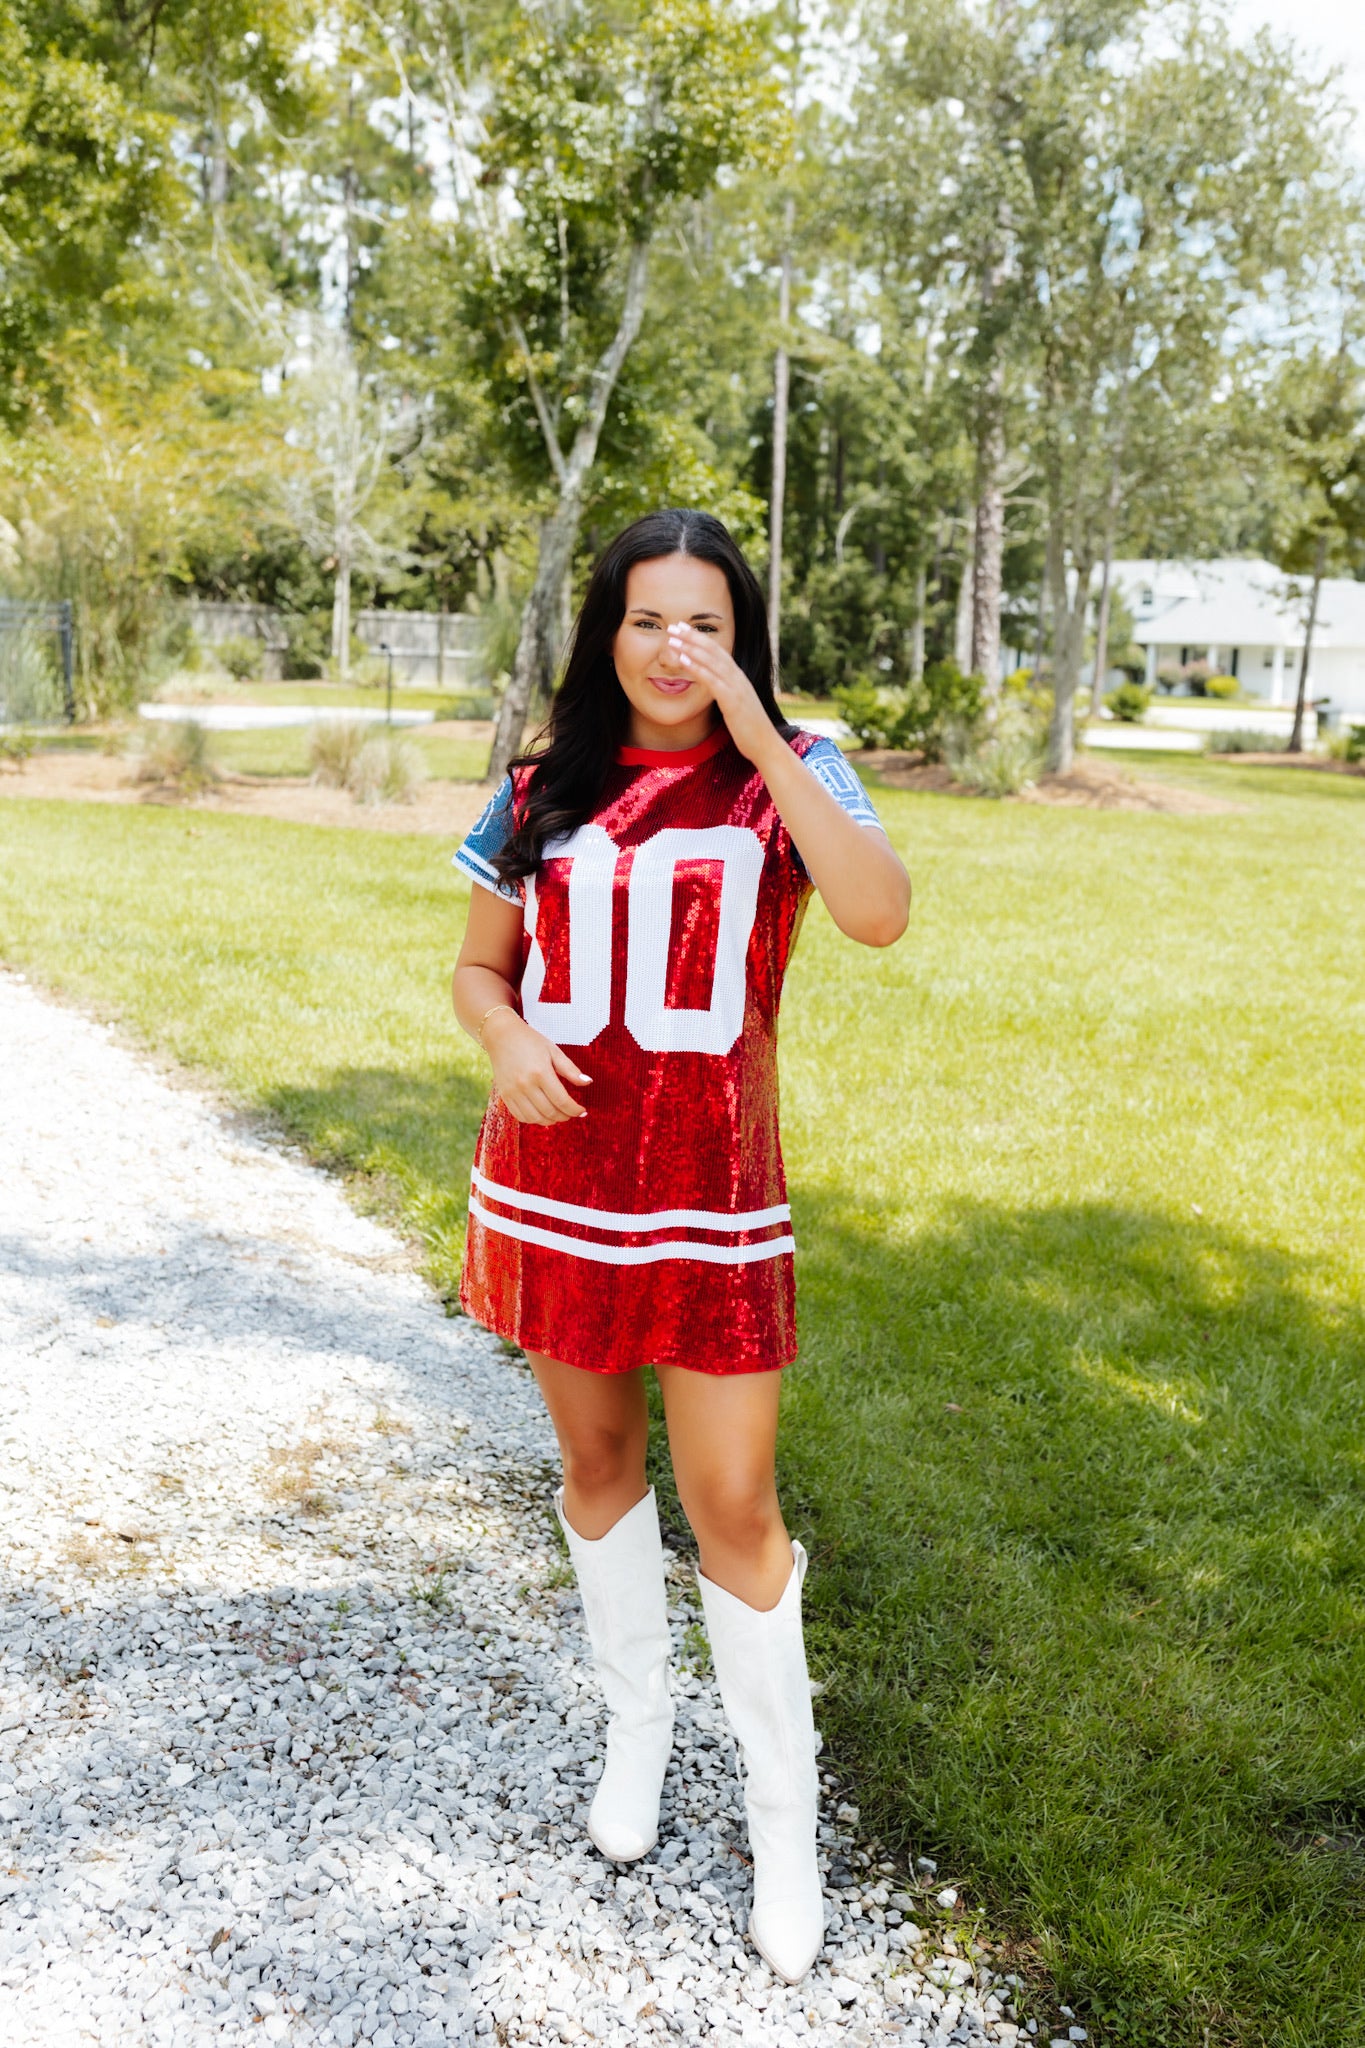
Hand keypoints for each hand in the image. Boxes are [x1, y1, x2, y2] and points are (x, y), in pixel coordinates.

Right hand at [484, 1010, 589, 1124]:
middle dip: (565, 1116)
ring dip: (550, 1121)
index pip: (562, 1100)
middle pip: (549, 1111)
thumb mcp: (554, 1051)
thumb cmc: (530, 1041)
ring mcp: (513, 1092)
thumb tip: (588, 1082)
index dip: (574, 1110)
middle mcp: (525, 1084)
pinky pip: (521, 1116)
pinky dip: (534, 1120)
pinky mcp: (505, 1095)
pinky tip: (542, 1114)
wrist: (501, 1035)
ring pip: (535, 1118)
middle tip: (572, 1114)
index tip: (582, 1111)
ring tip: (559, 1116)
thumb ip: (571, 1070)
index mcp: (540, 1072)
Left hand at [665, 622, 782, 766]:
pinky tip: (683, 660)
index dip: (700, 638)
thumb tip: (713, 687)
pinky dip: (697, 668)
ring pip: (712, 661)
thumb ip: (725, 692)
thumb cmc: (749, 729)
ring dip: (691, 648)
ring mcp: (736, 688)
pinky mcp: (733, 701)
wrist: (765, 745)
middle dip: (693, 636)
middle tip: (674, 626)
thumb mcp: (735, 705)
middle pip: (714, 650)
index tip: (683, 629)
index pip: (718, 651)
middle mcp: (738, 677)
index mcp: (738, 678)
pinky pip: (712, 681)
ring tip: (673, 639)